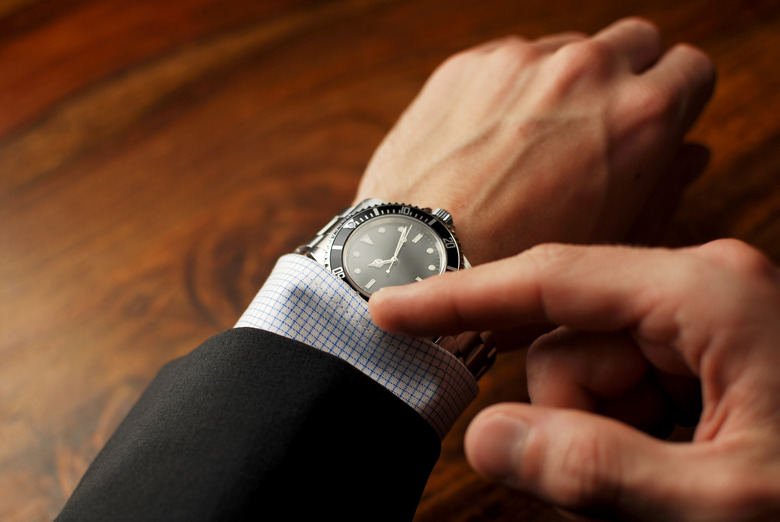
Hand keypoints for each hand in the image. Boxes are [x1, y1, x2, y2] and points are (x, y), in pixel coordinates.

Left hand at [354, 17, 714, 264]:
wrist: (419, 260)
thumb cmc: (518, 268)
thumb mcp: (612, 244)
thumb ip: (665, 188)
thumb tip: (690, 153)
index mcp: (641, 115)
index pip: (692, 68)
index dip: (677, 97)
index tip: (657, 118)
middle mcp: (587, 71)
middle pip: (635, 40)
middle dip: (628, 76)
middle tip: (598, 126)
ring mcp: (522, 61)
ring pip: (566, 48)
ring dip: (563, 83)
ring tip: (531, 144)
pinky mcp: (467, 64)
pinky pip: (506, 61)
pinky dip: (508, 89)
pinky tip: (487, 141)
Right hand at [369, 239, 779, 520]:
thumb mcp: (718, 503)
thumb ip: (594, 470)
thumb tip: (484, 439)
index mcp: (704, 293)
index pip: (549, 281)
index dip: (461, 298)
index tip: (389, 306)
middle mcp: (698, 290)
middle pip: (568, 341)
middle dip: (575, 415)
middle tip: (633, 484)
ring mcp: (700, 321)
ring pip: (590, 373)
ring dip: (605, 433)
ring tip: (672, 480)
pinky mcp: (703, 353)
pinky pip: (622, 387)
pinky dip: (627, 434)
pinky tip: (678, 463)